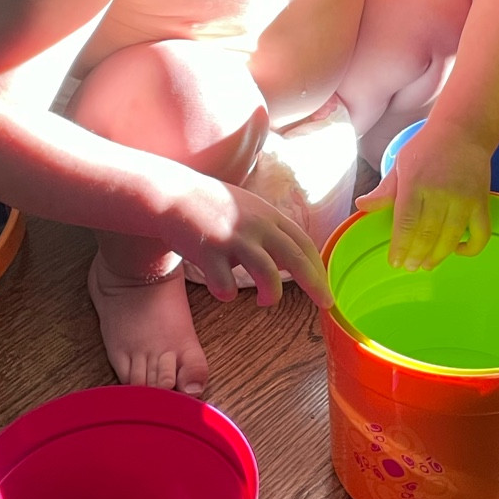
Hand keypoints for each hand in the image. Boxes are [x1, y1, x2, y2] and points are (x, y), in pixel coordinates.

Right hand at [168, 177, 331, 308]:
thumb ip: (270, 231)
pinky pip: (226, 286)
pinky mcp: (208, 253)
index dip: (318, 268)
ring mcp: (232, 239)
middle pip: (295, 258)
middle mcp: (255, 226)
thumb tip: (292, 260)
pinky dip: (226, 294)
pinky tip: (221, 289)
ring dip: (270, 295)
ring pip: (267, 274)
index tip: (326, 288)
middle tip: (325, 304)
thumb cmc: (212, 206)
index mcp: (268, 216)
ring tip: (264, 301)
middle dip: (315, 284)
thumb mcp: (249, 209)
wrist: (172, 194)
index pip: (304, 243)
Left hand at [355, 120, 491, 269]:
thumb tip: (361, 206)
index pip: (406, 222)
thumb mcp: (401, 164)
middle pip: (427, 233)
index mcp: (416, 182)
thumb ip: (384, 190)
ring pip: (451, 237)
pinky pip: (480, 233)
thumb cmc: (426, 148)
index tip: (395, 262)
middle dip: (417, 255)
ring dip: (438, 255)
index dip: (400, 246)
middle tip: (410, 267)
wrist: (463, 131)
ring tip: (427, 265)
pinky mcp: (482, 202)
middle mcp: (441, 192)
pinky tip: (458, 251)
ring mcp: (464, 198)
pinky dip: (470, 248)